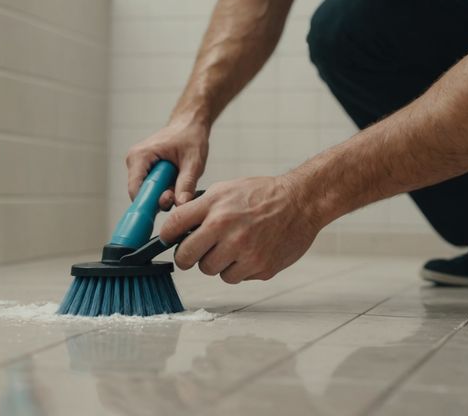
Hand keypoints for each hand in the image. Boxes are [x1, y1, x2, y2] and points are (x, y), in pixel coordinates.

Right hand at [126, 119, 209, 207]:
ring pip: (146, 192)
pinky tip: (174, 180)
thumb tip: (181, 205)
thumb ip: (186, 184)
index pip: (135, 190)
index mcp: (140, 156)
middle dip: (160, 198)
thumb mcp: (193, 161)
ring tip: (178, 181)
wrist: (189, 124)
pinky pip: (150, 187)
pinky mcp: (143, 169)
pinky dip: (163, 189)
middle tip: (178, 189)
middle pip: (140, 193)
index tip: (167, 204)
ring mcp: (137, 165)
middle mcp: (134, 161)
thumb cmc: (190, 137)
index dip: (148, 203)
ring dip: (163, 193)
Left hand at [159, 173, 325, 283]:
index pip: (173, 226)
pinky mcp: (261, 268)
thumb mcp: (225, 190)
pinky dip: (238, 268)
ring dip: (215, 263)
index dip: (167, 235)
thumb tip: (175, 228)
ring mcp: (245, 253)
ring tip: (230, 246)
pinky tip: (249, 252)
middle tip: (194, 252)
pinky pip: (235, 277)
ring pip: (210, 271)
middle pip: (186, 258)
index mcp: (216, 208)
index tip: (169, 238)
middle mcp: (228, 231)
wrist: (301, 202)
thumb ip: (199, 207)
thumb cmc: (262, 194)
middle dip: (187, 256)